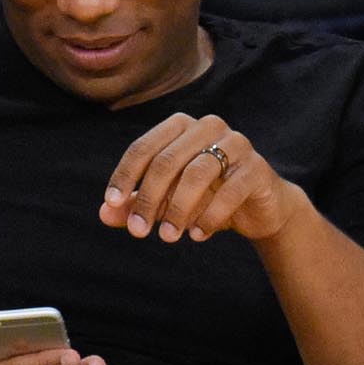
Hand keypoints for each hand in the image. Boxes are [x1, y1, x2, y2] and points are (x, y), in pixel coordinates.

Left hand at [99, 114, 307, 246]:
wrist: (259, 209)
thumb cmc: (207, 198)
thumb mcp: (167, 202)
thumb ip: (137, 204)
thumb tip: (103, 214)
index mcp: (181, 126)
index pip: (144, 147)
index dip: (125, 176)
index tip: (113, 205)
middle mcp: (208, 126)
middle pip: (167, 161)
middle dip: (149, 199)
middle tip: (138, 232)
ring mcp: (236, 143)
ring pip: (198, 173)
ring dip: (178, 210)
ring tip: (168, 238)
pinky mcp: (257, 167)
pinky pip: (230, 191)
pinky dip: (210, 216)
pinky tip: (197, 235)